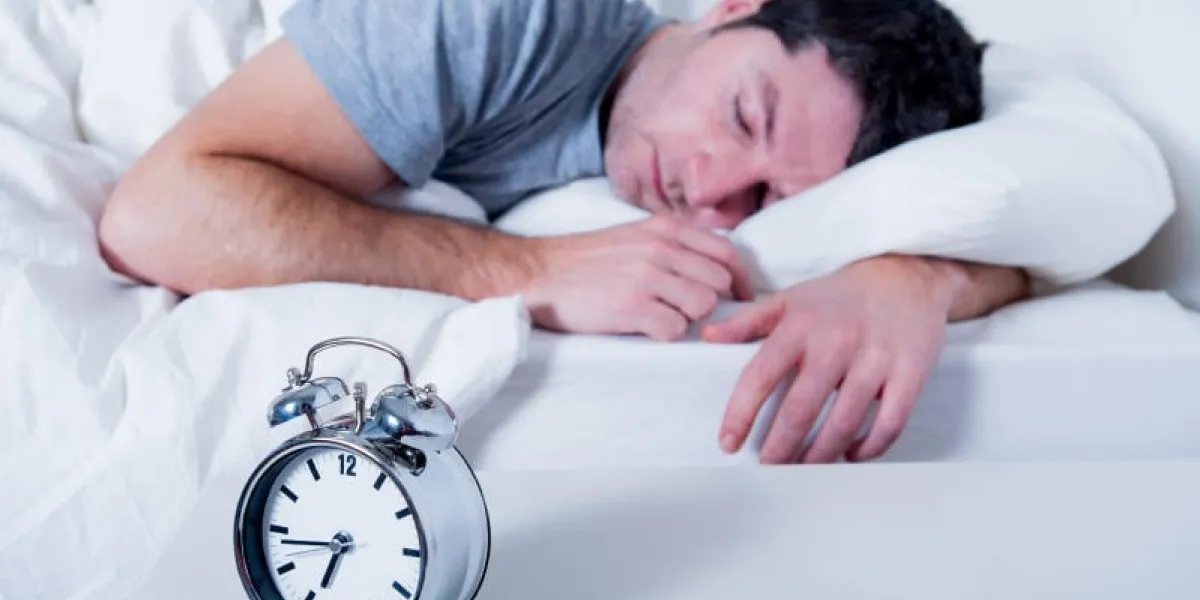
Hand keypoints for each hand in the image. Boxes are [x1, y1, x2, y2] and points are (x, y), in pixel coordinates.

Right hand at [522, 215, 754, 340]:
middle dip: (709, 300)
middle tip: (686, 309)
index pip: (725, 252)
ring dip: (688, 318)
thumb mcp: (634, 236)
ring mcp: (647, 278)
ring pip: (703, 306)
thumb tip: (713, 268)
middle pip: (719, 282)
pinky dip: (665, 333)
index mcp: (664, 230)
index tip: (738, 296)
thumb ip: (672, 245)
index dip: (740, 279)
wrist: (540, 273)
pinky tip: (645, 327)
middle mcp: (661, 249)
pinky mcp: (632, 308)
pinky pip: (675, 329)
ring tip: (661, 316)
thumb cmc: (586, 260)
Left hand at [704, 255, 954, 463]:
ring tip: (804, 469)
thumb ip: (748, 320)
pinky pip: (889, 423)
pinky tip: (851, 454)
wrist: (907, 274)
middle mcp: (836, 343)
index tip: (728, 442)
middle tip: (769, 467)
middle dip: (780, 446)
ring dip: (820, 454)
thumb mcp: (790, 298)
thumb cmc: (841, 294)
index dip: (740, 414)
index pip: (760, 375)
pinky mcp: (909, 373)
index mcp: (800, 326)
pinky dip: (869, 447)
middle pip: (801, 409)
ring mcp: (875, 359)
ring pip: (843, 423)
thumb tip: (709, 335)